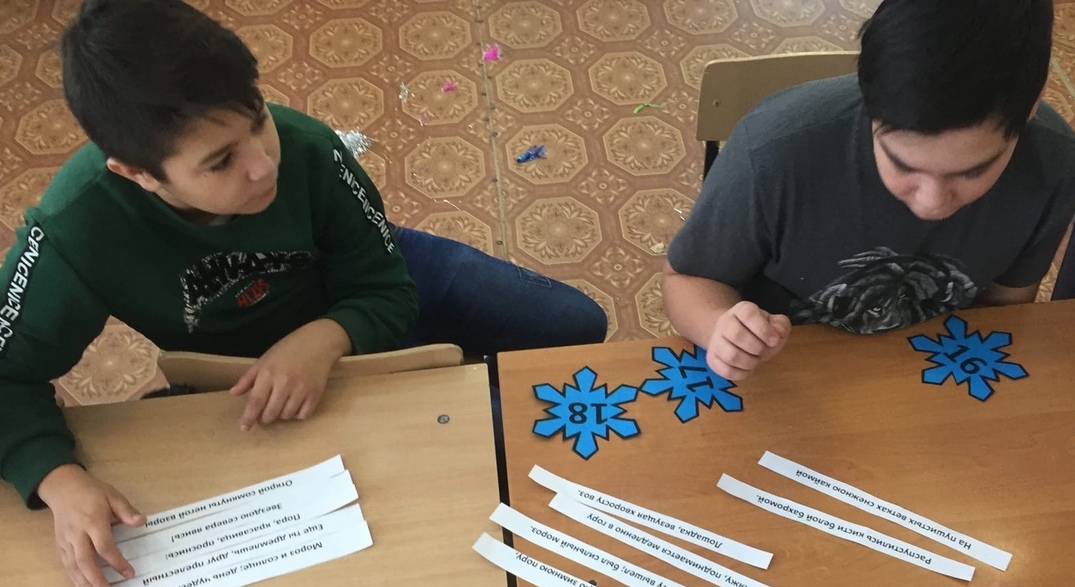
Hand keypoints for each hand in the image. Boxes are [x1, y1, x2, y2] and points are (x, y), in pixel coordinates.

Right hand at [38, 465, 143, 586]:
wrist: (64, 488)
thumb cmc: (92, 492)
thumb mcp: (112, 495)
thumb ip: (126, 510)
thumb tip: (142, 522)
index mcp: (93, 521)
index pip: (104, 546)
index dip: (117, 562)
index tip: (129, 573)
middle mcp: (77, 533)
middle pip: (85, 561)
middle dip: (96, 579)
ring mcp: (66, 540)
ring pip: (73, 566)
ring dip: (84, 582)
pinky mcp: (60, 544)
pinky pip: (66, 564)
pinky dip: (74, 577)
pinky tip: (83, 585)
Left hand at [230, 319, 350, 430]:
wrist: (319, 341)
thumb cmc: (289, 349)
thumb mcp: (265, 359)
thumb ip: (248, 378)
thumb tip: (233, 393)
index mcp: (269, 373)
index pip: (255, 402)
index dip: (248, 417)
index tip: (244, 428)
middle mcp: (284, 383)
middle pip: (270, 413)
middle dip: (265, 418)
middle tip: (265, 414)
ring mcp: (301, 389)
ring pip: (286, 415)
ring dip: (281, 415)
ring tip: (281, 404)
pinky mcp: (315, 393)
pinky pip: (303, 415)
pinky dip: (297, 414)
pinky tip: (295, 405)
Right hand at [706, 301, 790, 380]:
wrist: (734, 336)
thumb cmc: (759, 330)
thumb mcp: (774, 323)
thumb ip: (781, 325)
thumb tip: (778, 333)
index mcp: (742, 310)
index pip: (748, 314)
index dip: (763, 329)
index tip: (774, 340)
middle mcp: (725, 322)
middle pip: (736, 334)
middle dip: (757, 348)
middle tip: (764, 351)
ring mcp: (716, 341)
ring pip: (730, 355)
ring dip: (749, 362)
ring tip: (756, 361)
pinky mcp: (712, 358)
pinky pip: (725, 371)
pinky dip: (741, 374)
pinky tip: (747, 368)